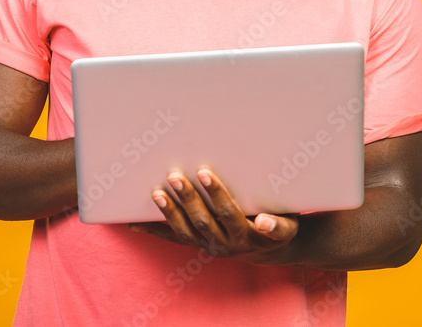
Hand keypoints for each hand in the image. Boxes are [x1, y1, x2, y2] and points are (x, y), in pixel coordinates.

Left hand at [128, 168, 298, 263]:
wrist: (269, 249)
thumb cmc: (279, 229)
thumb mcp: (287, 227)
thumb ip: (278, 226)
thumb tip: (265, 222)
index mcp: (245, 235)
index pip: (227, 212)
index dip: (215, 194)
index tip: (204, 173)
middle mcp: (224, 243)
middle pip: (202, 220)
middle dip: (188, 199)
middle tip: (175, 176)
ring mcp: (207, 245)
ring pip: (185, 231)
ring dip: (169, 212)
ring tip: (156, 193)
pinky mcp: (196, 243)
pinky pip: (173, 238)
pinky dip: (153, 230)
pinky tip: (134, 223)